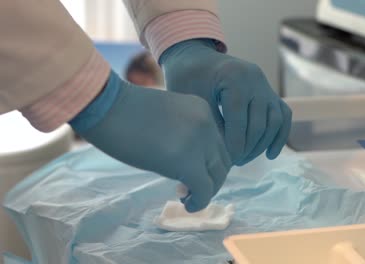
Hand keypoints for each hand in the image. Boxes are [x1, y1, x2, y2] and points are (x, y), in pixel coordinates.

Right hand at [69, 71, 230, 211]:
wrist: (106, 106)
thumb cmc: (125, 111)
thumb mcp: (166, 118)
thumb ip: (183, 135)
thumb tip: (189, 165)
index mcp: (203, 110)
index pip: (220, 144)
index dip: (209, 162)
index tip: (189, 172)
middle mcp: (207, 124)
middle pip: (223, 160)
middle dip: (211, 178)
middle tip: (187, 187)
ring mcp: (200, 142)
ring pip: (218, 176)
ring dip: (206, 190)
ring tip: (185, 195)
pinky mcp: (188, 162)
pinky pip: (205, 189)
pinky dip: (200, 202)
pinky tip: (187, 204)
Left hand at [160, 39, 291, 165]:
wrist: (194, 58)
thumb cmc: (187, 78)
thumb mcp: (193, 99)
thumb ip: (212, 124)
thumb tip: (226, 155)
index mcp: (234, 77)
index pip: (239, 120)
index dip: (233, 145)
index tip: (224, 162)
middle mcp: (255, 78)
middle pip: (259, 124)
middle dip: (247, 149)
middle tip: (232, 163)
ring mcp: (265, 84)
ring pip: (274, 121)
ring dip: (261, 145)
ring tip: (244, 159)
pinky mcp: (269, 91)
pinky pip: (283, 115)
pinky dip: (279, 136)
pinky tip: (269, 154)